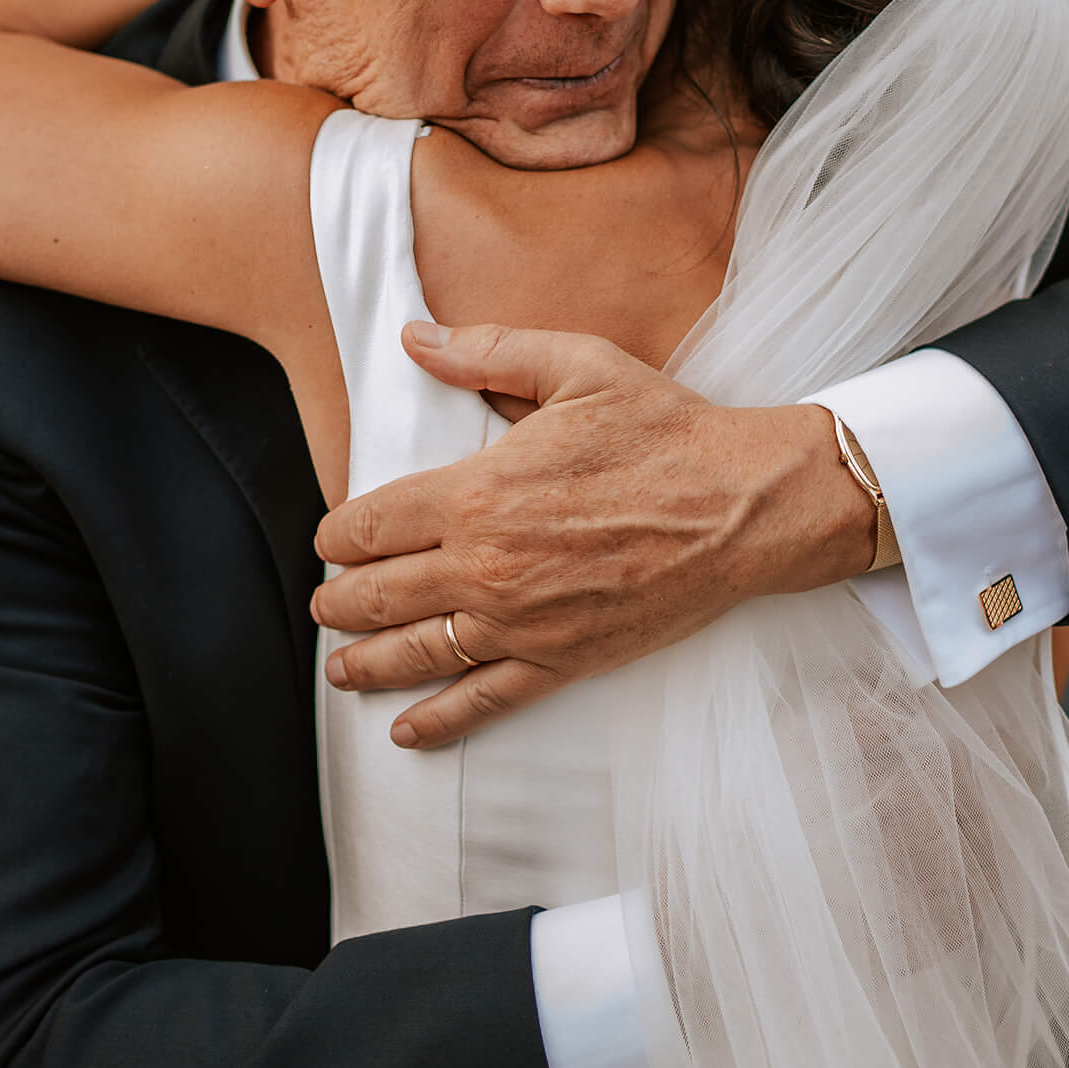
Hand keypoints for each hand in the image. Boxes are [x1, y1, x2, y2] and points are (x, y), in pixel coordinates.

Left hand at [311, 322, 873, 747]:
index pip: (371, 524)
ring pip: (416, 653)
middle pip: (379, 595)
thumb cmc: (666, 432)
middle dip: (338, 602)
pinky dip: (437, 719)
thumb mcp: (576, 366)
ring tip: (340, 667)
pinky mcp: (562, 660)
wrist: (744, 505)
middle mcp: (486, 566)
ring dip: (366, 662)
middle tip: (323, 604)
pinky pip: (482, 699)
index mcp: (478, 493)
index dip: (336, 536)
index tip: (329, 541)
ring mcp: (521, 622)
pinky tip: (405, 729)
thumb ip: (486, 352)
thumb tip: (414, 338)